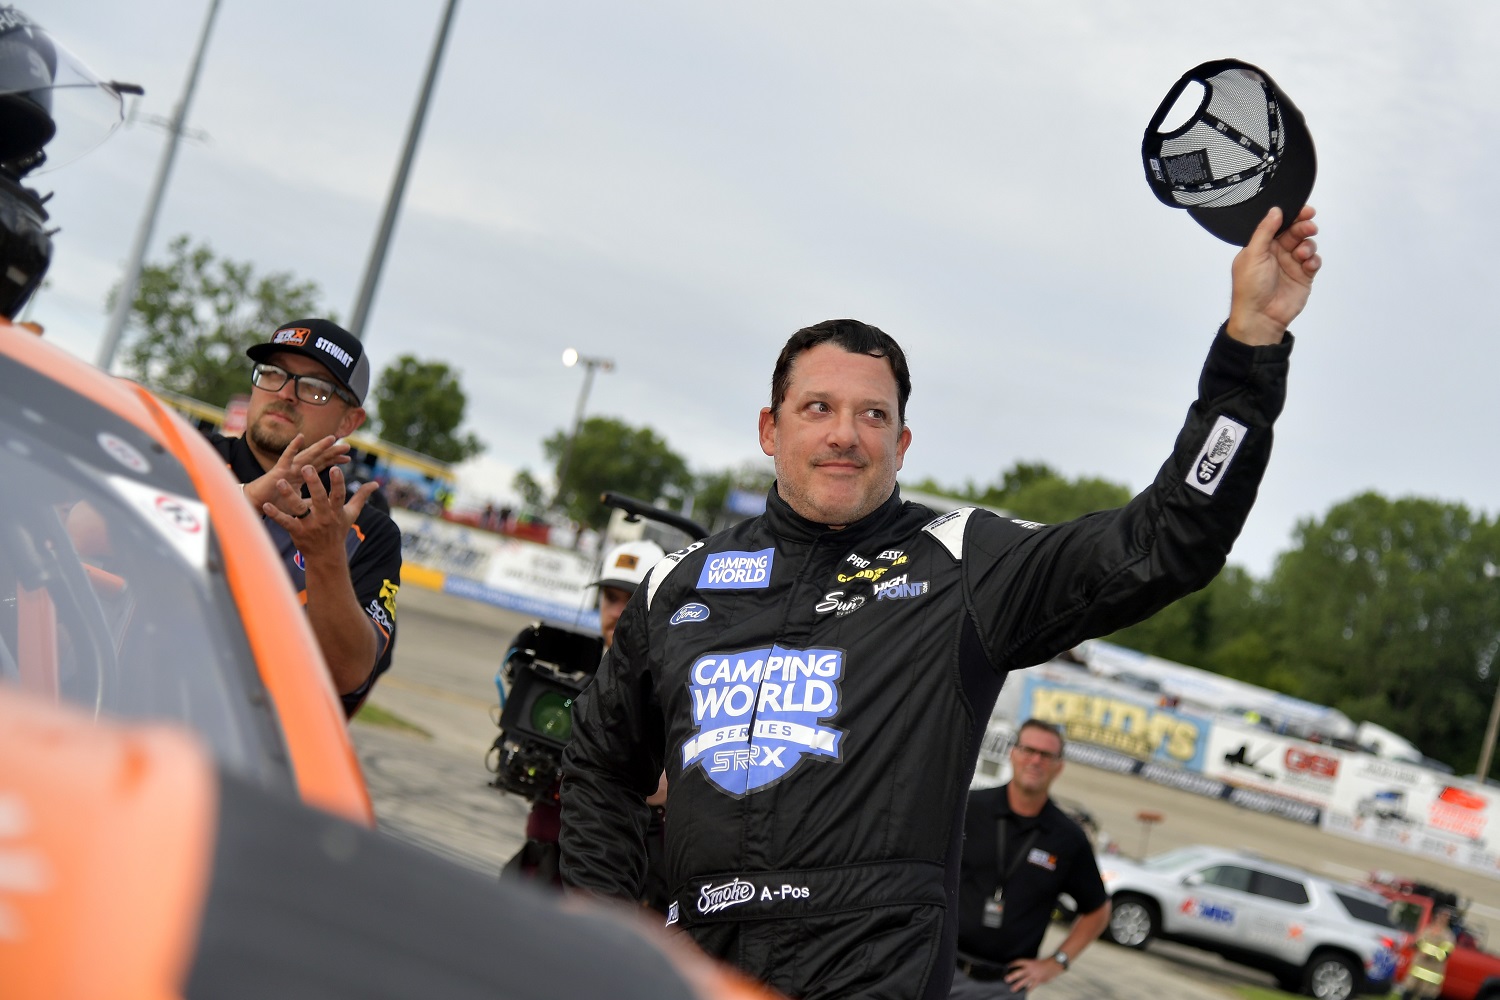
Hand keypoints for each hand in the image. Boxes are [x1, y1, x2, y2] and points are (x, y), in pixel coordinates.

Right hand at [244, 434, 351, 514]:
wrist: (257, 505)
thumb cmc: (276, 503)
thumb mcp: (300, 504)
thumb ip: (311, 501)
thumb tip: (326, 504)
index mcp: (302, 476)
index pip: (321, 466)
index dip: (333, 461)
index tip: (348, 459)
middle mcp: (297, 469)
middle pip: (318, 458)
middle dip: (332, 452)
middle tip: (347, 446)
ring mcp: (288, 468)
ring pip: (307, 455)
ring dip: (319, 446)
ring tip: (332, 439)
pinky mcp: (278, 470)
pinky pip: (286, 457)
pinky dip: (293, 447)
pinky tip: (300, 437)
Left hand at [262, 465, 378, 556]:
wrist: (327, 556)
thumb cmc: (338, 530)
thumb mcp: (351, 514)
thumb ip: (361, 497)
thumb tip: (375, 484)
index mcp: (336, 511)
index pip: (339, 495)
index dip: (338, 482)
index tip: (335, 468)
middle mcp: (324, 517)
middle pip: (319, 499)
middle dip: (313, 483)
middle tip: (306, 467)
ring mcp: (309, 525)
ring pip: (299, 508)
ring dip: (289, 495)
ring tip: (280, 481)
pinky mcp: (297, 532)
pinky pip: (285, 522)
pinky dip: (275, 514)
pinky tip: (266, 505)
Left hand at [1004, 956, 1063, 991]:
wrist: (1053, 965)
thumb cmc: (1044, 963)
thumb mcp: (1034, 961)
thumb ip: (1028, 965)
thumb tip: (1021, 969)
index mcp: (1029, 963)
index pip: (1019, 962)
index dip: (1013, 964)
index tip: (1008, 966)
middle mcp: (1030, 969)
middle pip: (1019, 973)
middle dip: (1012, 976)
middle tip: (1006, 979)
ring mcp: (1034, 975)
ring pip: (1024, 981)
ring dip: (1018, 985)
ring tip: (1012, 989)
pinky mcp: (1038, 980)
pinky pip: (1032, 986)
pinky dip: (1028, 989)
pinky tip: (1025, 992)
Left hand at [1226, 204, 1321, 345]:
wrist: (1260, 317)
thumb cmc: (1250, 287)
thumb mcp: (1253, 254)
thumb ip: (1265, 231)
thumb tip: (1275, 210)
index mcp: (1261, 246)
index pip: (1279, 225)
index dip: (1292, 216)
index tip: (1304, 210)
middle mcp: (1277, 253)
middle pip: (1295, 232)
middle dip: (1304, 227)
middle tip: (1309, 227)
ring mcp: (1291, 264)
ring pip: (1306, 245)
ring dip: (1308, 245)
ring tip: (1301, 254)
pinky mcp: (1303, 276)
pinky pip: (1314, 261)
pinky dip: (1314, 260)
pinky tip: (1308, 264)